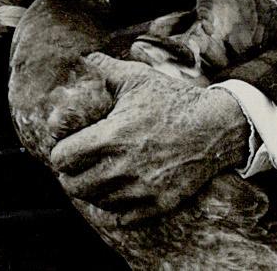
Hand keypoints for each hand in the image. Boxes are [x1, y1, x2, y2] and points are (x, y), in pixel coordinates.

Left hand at [49, 52, 250, 224]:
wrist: (216, 128)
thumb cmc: (174, 100)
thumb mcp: (138, 78)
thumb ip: (106, 69)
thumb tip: (86, 57)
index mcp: (111, 136)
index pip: (63, 159)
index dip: (60, 152)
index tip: (67, 146)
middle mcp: (123, 168)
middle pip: (74, 186)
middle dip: (71, 174)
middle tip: (78, 164)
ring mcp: (141, 190)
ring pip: (96, 202)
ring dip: (92, 190)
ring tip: (96, 175)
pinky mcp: (158, 204)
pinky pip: (122, 218)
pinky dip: (114, 207)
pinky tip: (117, 191)